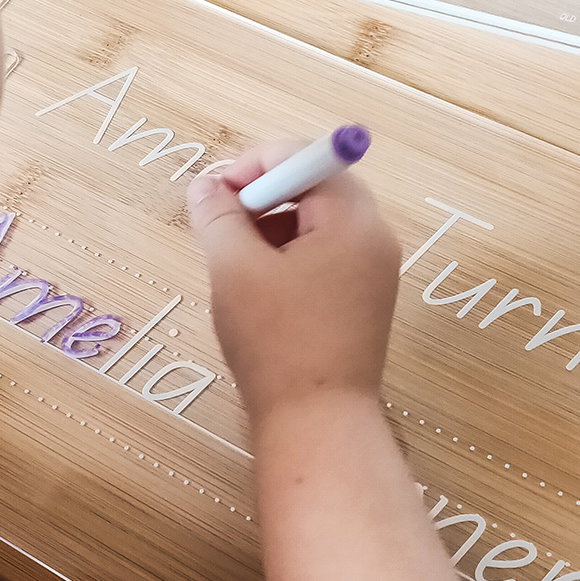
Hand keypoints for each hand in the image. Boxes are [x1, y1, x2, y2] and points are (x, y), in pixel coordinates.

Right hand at [186, 142, 400, 425]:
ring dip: (272, 229)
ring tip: (237, 266)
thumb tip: (205, 185)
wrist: (317, 422)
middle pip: (314, 187)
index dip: (251, 166)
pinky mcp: (364, 301)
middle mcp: (374, 237)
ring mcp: (374, 271)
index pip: (304, 158)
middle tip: (223, 229)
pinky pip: (325, 256)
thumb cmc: (276, 341)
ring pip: (317, 223)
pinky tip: (260, 292)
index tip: (213, 198)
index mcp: (353, 219)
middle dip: (262, 198)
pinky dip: (289, 258)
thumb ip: (218, 216)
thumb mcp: (235, 269)